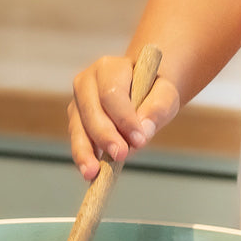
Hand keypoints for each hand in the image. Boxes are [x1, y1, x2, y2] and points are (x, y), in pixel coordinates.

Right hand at [68, 54, 179, 179]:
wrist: (142, 91)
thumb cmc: (153, 90)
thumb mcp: (165, 94)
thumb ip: (158, 107)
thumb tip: (144, 130)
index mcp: (109, 67)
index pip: (113, 93)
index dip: (124, 117)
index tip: (139, 139)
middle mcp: (87, 81)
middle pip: (91, 110)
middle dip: (105, 135)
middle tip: (121, 155)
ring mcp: (78, 102)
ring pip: (78, 127)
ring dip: (86, 151)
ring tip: (93, 172)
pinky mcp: (75, 121)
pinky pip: (78, 140)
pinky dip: (84, 156)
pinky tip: (90, 172)